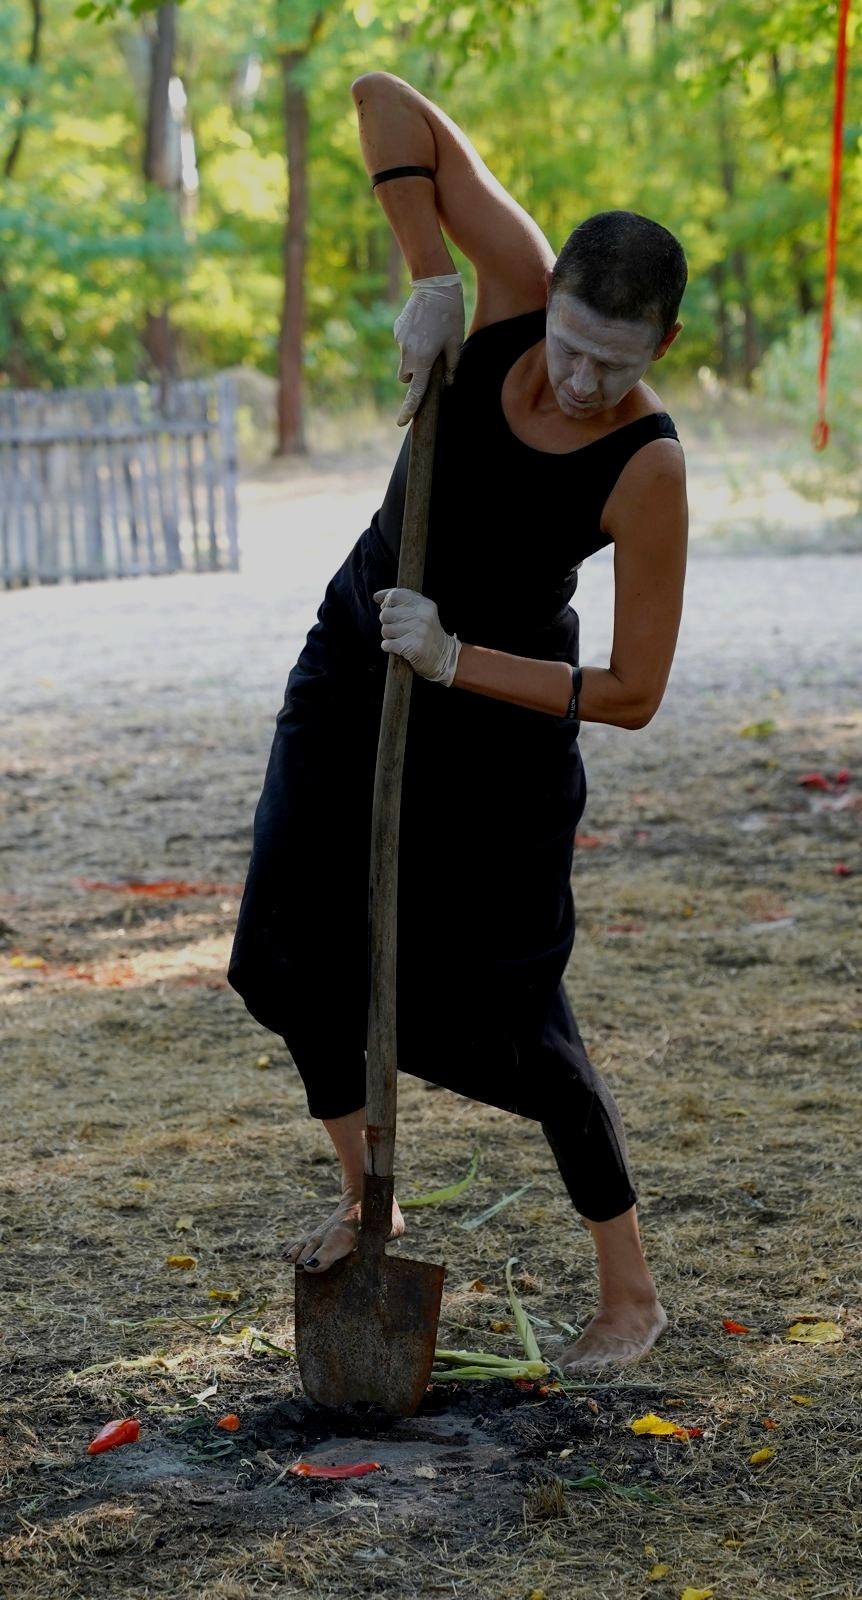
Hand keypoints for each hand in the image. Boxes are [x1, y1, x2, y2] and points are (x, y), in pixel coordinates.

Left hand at [372, 587, 461, 686]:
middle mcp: (423, 616)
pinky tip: (397, 647)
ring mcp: (419, 632)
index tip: (387, 608)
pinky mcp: (414, 648)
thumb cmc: (427, 633)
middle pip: (386, 614)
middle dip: (387, 623)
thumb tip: (376, 597)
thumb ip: (402, 601)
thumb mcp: (421, 612)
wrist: (444, 657)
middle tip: (398, 629)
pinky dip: (388, 647)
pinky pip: (387, 644)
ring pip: (385, 630)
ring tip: (401, 639)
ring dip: (388, 636)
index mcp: (424, 604)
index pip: (395, 595)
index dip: (386, 602)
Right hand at [393, 272, 464, 426]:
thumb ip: (451, 365)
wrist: (434, 284)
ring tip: (431, 338)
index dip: (410, 408)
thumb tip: (448, 381)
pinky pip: (405, 344)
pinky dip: (413, 342)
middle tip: (433, 362)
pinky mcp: (398, 329)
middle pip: (407, 377)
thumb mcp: (455, 342)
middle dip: (416, 376)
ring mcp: (400, 341)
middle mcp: (407, 353)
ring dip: (415, 358)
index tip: (402, 423)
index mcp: (423, 360)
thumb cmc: (450, 314)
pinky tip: (424, 326)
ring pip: (405, 360)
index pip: (416, 391)